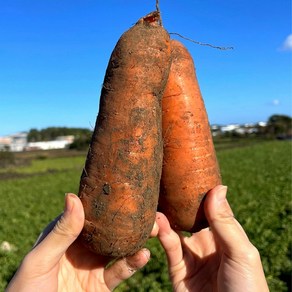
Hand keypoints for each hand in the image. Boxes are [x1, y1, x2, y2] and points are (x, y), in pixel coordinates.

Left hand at [6, 193, 153, 291]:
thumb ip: (61, 231)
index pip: (89, 214)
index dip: (108, 204)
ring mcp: (92, 266)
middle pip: (109, 230)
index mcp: (64, 235)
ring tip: (152, 231)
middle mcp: (80, 248)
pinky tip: (143, 255)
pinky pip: (121, 271)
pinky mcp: (100, 285)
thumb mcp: (40, 260)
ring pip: (118, 248)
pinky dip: (134, 263)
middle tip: (148, 213)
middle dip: (128, 221)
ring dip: (136, 240)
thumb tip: (73, 196)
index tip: (127, 193)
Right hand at [156, 185, 268, 291]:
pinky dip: (162, 234)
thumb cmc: (248, 289)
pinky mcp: (178, 271)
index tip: (187, 174)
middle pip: (189, 217)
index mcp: (225, 235)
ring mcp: (192, 256)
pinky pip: (169, 248)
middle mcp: (207, 243)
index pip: (211, 208)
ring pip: (175, 231)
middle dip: (177, 203)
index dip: (200, 192)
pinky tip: (158, 223)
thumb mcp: (241, 252)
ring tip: (156, 204)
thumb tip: (218, 188)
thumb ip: (225, 222)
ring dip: (165, 217)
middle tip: (165, 185)